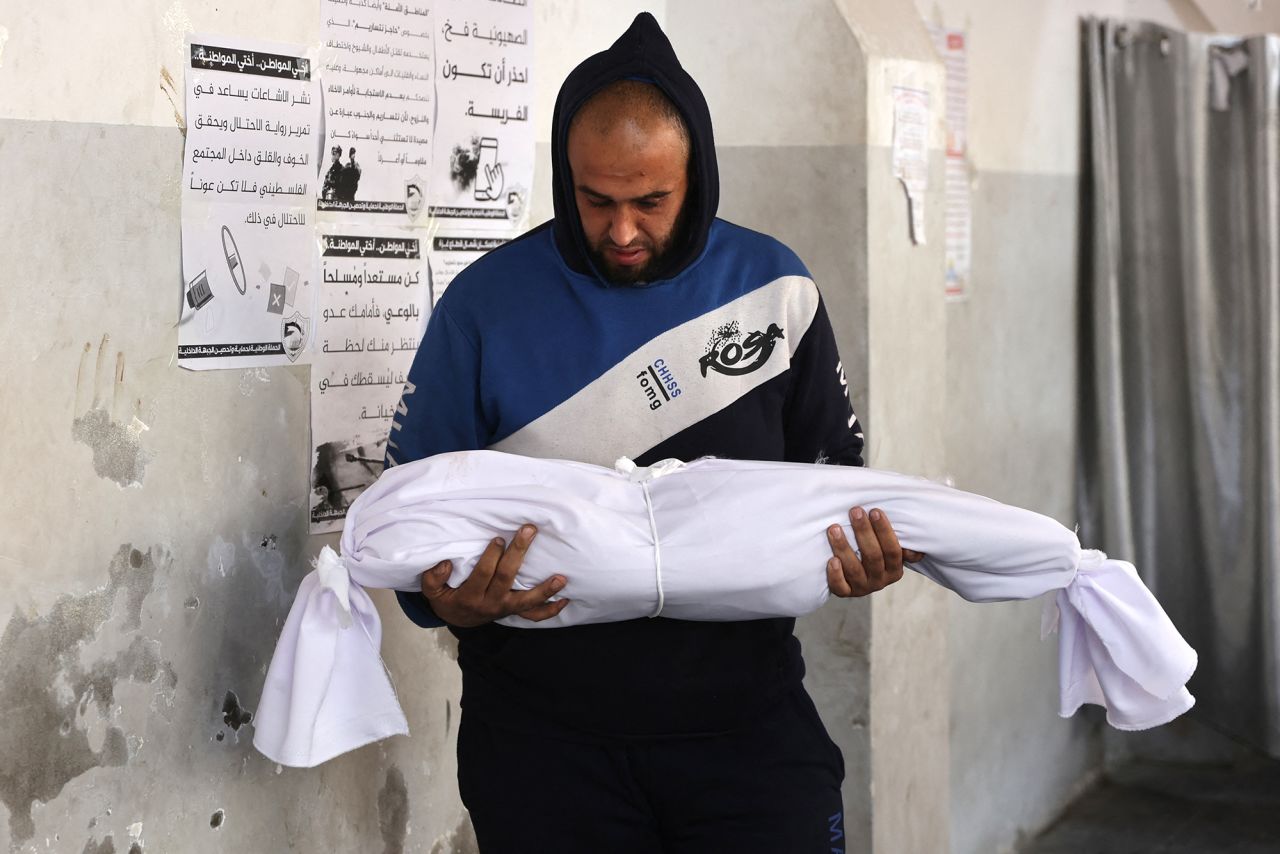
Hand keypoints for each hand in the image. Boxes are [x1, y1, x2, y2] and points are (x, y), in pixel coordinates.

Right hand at [420, 525, 568, 626]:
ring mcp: (505, 609)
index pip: (483, 574)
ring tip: (561, 578)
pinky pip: (534, 615)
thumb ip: (433, 577)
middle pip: (507, 578)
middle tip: (529, 531)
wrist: (459, 619)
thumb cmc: (447, 598)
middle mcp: (491, 604)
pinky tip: (565, 599)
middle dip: (518, 553)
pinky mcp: (514, 611)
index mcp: (471, 597)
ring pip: (527, 601)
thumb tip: (446, 563)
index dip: (491, 556)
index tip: (498, 538)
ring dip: (545, 589)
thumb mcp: (432, 592)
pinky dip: (551, 609)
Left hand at [825, 507, 924, 597]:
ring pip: (854, 569)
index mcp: (895, 570)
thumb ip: (902, 546)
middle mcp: (880, 581)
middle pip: (873, 556)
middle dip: (863, 531)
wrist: (854, 577)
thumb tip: (912, 547)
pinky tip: (831, 560)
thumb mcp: (889, 550)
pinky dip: (836, 575)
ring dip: (843, 548)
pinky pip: (840, 587)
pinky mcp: (845, 592)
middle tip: (855, 511)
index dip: (884, 531)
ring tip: (834, 529)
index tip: (874, 511)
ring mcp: (862, 588)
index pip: (893, 550)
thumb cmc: (875, 553)